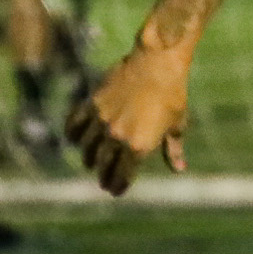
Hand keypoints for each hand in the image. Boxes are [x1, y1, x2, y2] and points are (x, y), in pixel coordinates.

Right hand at [66, 46, 189, 195]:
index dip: (119, 185)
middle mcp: (118, 137)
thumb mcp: (177, 125)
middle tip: (103, 183)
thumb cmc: (173, 94)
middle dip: (104, 176)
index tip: (115, 191)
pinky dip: (72, 133)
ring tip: (91, 162)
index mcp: (139, 146)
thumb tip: (179, 169)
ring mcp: (103, 120)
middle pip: (104, 163)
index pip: (124, 174)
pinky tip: (73, 139)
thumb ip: (173, 149)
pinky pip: (76, 123)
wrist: (157, 63)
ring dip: (89, 158)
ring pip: (89, 147)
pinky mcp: (93, 103)